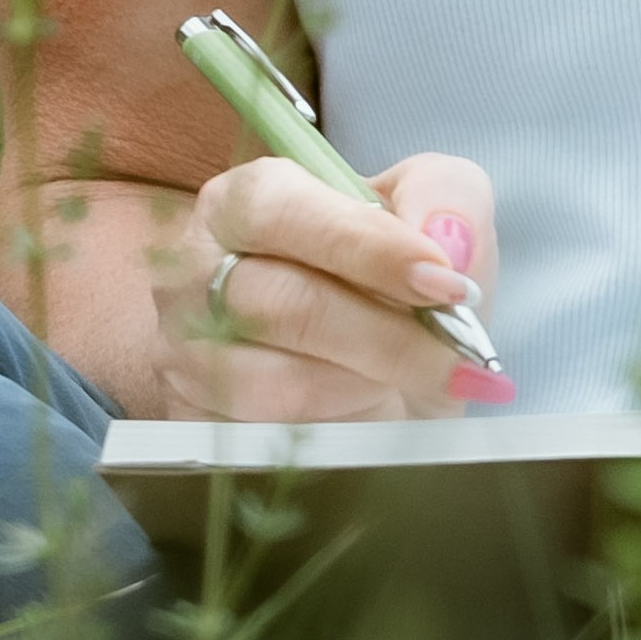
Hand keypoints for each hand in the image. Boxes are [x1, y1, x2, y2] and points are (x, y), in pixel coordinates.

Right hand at [149, 148, 507, 421]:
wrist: (382, 367)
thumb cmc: (397, 279)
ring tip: (412, 381)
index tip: (444, 282)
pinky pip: (266, 443)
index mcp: (246, 199)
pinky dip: (334, 434)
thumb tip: (442, 242)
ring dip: (363, 386)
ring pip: (275, 383)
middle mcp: (197, 269)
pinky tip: (367, 414)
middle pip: (281, 304)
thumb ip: (445, 196)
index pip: (285, 212)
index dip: (366, 248)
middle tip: (455, 355)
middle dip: (384, 336)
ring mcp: (185, 352)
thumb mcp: (434, 208)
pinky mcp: (193, 424)